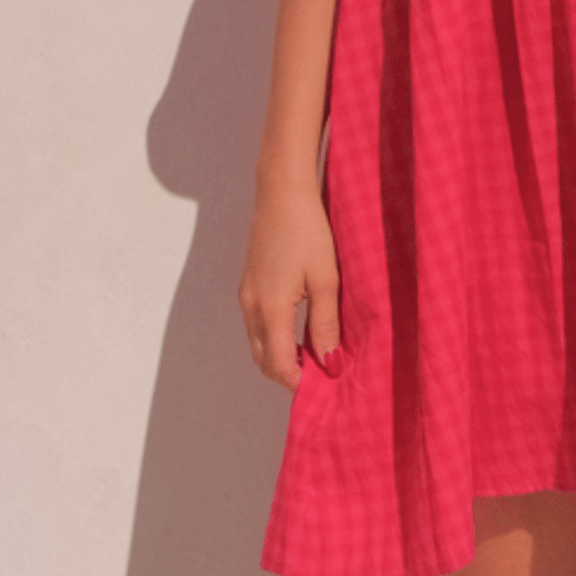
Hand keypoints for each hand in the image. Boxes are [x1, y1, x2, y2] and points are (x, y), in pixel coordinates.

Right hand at [238, 181, 340, 392]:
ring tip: (315, 354)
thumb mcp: (325, 278)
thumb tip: (329, 362)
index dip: (301, 382)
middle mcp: (251, 306)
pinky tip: (300, 330)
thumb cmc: (308, 230)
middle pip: (264, 360)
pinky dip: (275, 338)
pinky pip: (257, 325)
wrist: (282, 190)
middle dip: (289, 374)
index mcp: (270, 309)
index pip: (279, 365)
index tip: (327, 385)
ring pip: (259, 343)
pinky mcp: (249, 284)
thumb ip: (325, 323)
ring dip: (281, 357)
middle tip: (323, 374)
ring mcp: (246, 295)